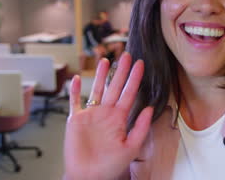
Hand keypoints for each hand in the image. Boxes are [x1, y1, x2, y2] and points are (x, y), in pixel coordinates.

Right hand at [64, 53, 152, 179]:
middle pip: (114, 87)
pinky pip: (74, 101)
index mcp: (119, 118)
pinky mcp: (76, 120)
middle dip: (121, 71)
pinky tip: (75, 78)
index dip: (135, 79)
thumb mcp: (131, 147)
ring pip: (96, 89)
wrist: (89, 176)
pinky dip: (74, 90)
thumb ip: (140, 128)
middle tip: (126, 55)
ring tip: (105, 60)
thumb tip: (150, 108)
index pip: (129, 93)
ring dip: (99, 75)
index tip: (140, 64)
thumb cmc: (110, 166)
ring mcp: (91, 115)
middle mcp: (106, 113)